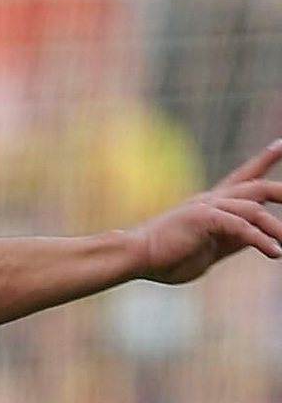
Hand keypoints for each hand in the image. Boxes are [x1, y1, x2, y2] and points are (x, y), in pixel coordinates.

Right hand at [133, 139, 281, 284]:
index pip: (243, 177)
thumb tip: (252, 239)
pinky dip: (261, 240)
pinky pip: (242, 227)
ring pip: (255, 208)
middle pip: (257, 185)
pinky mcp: (205, 219)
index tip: (280, 144)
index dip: (264, 160)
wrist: (135, 256)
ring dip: (276, 228)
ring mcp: (208, 206)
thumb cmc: (164, 258)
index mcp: (211, 204)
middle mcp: (212, 199)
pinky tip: (275, 253)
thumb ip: (230, 241)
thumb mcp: (208, 250)